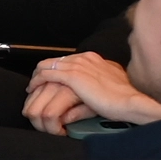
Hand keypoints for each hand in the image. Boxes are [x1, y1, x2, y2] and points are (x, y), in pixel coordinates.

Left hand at [25, 51, 160, 135]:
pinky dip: (37, 81)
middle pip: (53, 61)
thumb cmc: (123, 97)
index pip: (65, 60)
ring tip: (32, 88)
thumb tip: (86, 89)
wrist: (128, 101)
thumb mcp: (108, 83)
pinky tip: (33, 89)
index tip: (47, 80)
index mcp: (92, 58)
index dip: (54, 69)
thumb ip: (96, 81)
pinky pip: (46, 75)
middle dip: (42, 72)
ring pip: (46, 66)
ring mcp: (77, 66)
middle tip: (35, 84)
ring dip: (36, 77)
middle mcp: (83, 58)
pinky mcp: (72, 76)